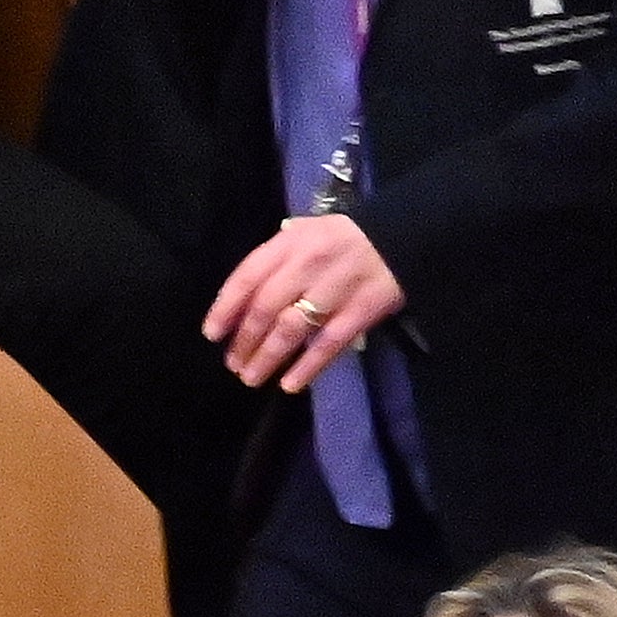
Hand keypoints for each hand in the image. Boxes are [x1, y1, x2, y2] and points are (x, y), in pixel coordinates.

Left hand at [205, 213, 407, 390]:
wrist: (404, 236)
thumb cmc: (346, 237)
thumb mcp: (308, 232)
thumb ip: (276, 257)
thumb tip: (242, 291)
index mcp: (292, 242)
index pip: (248, 275)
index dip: (225, 307)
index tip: (212, 334)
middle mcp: (309, 263)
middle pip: (265, 307)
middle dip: (244, 340)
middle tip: (233, 364)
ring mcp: (336, 288)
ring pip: (292, 329)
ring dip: (267, 357)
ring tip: (252, 377)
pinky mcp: (362, 310)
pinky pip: (329, 344)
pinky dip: (307, 367)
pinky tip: (290, 385)